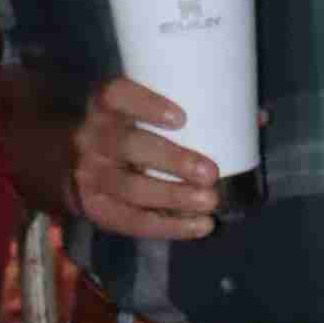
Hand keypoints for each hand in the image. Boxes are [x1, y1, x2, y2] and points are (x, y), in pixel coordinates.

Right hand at [68, 76, 220, 240]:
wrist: (64, 159)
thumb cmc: (120, 126)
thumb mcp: (132, 108)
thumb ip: (185, 108)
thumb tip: (258, 116)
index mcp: (103, 104)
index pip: (117, 95)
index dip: (146, 105)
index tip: (181, 118)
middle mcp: (91, 138)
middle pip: (129, 147)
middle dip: (172, 160)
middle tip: (210, 172)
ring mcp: (90, 176)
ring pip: (131, 189)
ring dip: (173, 197)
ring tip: (210, 201)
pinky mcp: (96, 208)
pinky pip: (132, 221)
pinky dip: (170, 227)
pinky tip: (201, 226)